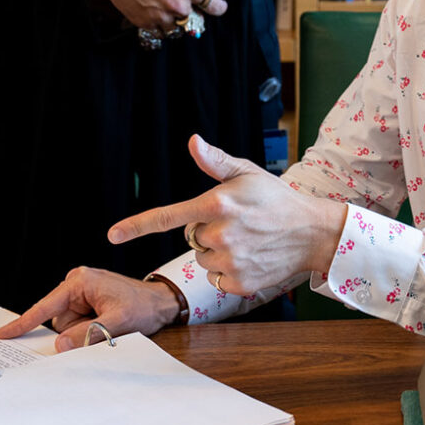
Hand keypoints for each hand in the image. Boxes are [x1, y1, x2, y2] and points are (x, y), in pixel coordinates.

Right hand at [0, 267, 180, 352]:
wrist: (160, 303)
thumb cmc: (142, 307)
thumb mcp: (117, 324)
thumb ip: (88, 335)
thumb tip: (59, 345)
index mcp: (81, 282)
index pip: (46, 306)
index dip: (25, 322)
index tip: (4, 333)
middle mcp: (77, 284)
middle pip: (58, 321)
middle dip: (73, 333)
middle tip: (100, 330)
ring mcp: (80, 293)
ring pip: (66, 326)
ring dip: (83, 333)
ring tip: (108, 325)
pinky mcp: (85, 303)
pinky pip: (75, 325)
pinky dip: (86, 331)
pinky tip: (104, 325)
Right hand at [81, 0, 227, 31]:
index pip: (214, 7)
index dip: (219, 7)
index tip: (218, 6)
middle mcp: (176, 5)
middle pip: (195, 19)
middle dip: (193, 12)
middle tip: (186, 4)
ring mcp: (159, 15)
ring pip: (176, 29)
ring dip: (176, 22)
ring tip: (171, 12)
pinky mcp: (142, 21)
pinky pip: (157, 32)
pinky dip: (158, 26)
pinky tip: (156, 16)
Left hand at [108, 135, 345, 294]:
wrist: (312, 232)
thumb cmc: (277, 198)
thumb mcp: (248, 173)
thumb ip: (215, 161)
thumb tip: (192, 141)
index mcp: (216, 203)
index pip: (168, 216)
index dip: (137, 226)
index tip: (112, 235)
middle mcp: (219, 234)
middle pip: (192, 237)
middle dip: (208, 230)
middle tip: (239, 223)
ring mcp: (229, 261)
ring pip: (203, 258)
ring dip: (218, 251)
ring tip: (248, 240)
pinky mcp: (238, 283)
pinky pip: (216, 278)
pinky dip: (229, 271)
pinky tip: (252, 257)